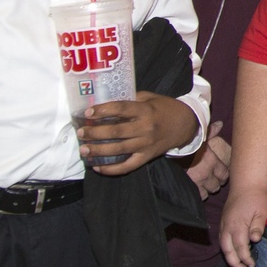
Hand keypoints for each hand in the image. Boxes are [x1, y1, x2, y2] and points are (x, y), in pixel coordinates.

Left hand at [79, 93, 198, 174]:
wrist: (185, 124)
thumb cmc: (164, 108)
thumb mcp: (149, 97)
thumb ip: (130, 99)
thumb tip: (106, 103)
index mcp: (145, 110)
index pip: (121, 109)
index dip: (103, 110)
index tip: (88, 113)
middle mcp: (145, 128)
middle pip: (116, 132)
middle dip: (95, 133)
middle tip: (81, 133)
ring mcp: (146, 144)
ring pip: (119, 150)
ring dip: (99, 151)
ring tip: (84, 150)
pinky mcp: (147, 156)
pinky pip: (128, 166)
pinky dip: (112, 169)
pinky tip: (98, 167)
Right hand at [184, 122, 231, 198]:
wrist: (166, 156)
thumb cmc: (183, 145)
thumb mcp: (197, 136)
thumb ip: (210, 132)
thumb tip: (220, 124)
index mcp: (212, 161)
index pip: (224, 173)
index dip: (224, 175)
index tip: (222, 175)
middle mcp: (207, 174)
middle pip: (217, 184)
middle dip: (215, 183)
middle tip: (212, 181)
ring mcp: (198, 183)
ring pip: (209, 192)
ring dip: (207, 189)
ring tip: (204, 186)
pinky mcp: (189, 189)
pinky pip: (198, 196)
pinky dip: (198, 194)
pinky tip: (195, 190)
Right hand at [218, 183, 266, 266]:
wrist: (246, 182)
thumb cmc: (256, 196)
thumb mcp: (262, 212)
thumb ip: (257, 227)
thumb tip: (254, 240)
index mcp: (237, 224)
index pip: (240, 247)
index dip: (245, 258)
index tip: (252, 265)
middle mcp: (227, 225)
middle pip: (227, 249)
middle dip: (234, 262)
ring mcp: (223, 223)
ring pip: (222, 245)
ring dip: (229, 257)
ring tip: (239, 265)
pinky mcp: (223, 221)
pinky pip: (222, 238)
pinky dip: (227, 248)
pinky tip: (233, 252)